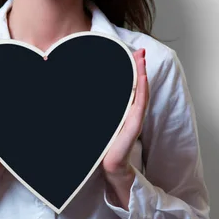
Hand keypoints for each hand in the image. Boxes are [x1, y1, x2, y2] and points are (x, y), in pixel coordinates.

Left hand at [102, 48, 148, 177]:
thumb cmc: (101, 146)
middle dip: (138, 67)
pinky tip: (143, 78)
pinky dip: (142, 91)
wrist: (108, 167)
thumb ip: (96, 110)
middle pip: (136, 85)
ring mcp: (134, 119)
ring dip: (142, 74)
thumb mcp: (99, 123)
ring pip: (140, 92)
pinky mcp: (134, 127)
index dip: (130, 70)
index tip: (130, 54)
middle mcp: (129, 113)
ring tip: (142, 59)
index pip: (128, 86)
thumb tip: (75, 95)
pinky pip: (140, 106)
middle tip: (140, 51)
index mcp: (122, 111)